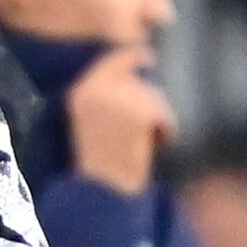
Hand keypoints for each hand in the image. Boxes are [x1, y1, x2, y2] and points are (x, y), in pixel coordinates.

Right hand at [62, 44, 169, 194]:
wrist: (103, 190)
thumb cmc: (98, 162)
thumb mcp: (88, 123)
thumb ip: (104, 96)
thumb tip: (134, 75)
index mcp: (81, 92)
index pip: (112, 61)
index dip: (133, 57)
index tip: (148, 57)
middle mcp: (98, 90)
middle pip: (138, 81)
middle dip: (148, 101)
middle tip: (146, 128)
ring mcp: (120, 100)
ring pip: (155, 98)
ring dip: (157, 117)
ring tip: (147, 141)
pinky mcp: (142, 113)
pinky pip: (165, 114)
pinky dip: (166, 130)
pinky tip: (155, 145)